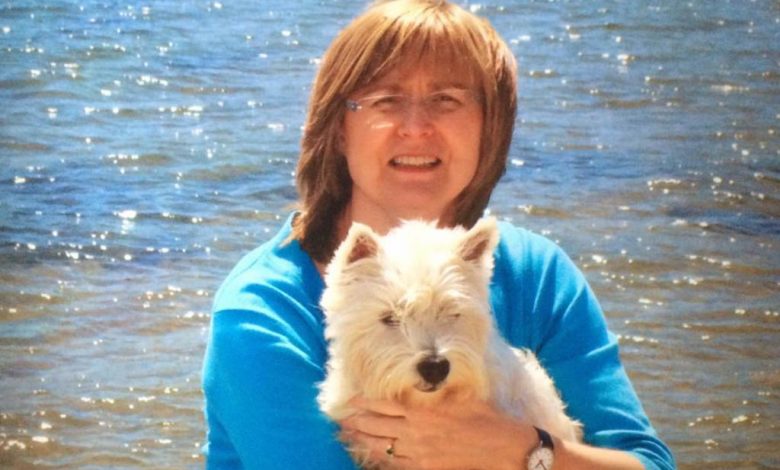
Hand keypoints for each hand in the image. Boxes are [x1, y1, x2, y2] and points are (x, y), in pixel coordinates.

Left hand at [338, 397, 536, 469]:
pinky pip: (395, 464)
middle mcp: (416, 432)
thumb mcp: (460, 396)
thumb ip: (437, 392)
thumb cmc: (485, 418)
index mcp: (423, 411)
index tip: (350, 401)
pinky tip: (370, 456)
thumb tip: (424, 382)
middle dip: (357, 423)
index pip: (384, 405)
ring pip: (381, 446)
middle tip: (341, 420)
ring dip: (362, 441)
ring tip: (347, 436)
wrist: (501, 447)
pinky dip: (380, 459)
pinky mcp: (425, 468)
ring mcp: (418, 453)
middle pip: (377, 426)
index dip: (364, 403)